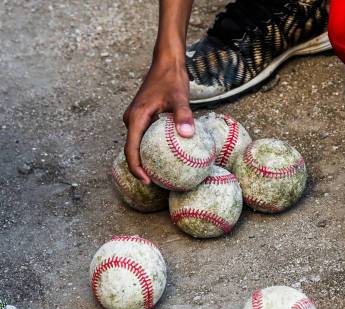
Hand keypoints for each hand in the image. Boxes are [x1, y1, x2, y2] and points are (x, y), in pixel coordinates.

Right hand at [123, 60, 193, 183]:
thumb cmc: (172, 78)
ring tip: (162, 174)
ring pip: (137, 144)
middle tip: (159, 183)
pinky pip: (144, 137)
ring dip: (146, 159)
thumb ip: (183, 116)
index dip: (136, 168)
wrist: (166, 62)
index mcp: (136, 118)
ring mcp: (136, 118)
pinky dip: (152, 148)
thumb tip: (187, 135)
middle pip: (132, 150)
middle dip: (141, 168)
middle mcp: (132, 119)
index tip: (147, 181)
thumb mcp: (180, 97)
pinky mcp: (143, 117)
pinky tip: (168, 156)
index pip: (131, 149)